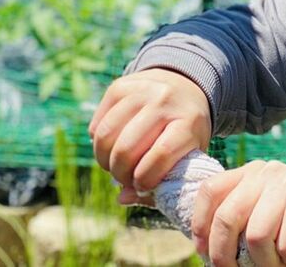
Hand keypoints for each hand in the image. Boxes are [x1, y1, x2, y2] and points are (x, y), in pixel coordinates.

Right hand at [89, 68, 211, 199]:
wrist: (183, 87)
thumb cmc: (185, 133)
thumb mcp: (187, 156)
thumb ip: (159, 183)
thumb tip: (122, 199)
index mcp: (188, 122)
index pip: (161, 155)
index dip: (145, 179)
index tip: (142, 187)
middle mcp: (164, 101)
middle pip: (127, 147)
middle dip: (120, 173)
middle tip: (125, 179)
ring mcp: (140, 91)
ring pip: (106, 135)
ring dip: (104, 160)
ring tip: (115, 166)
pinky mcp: (119, 86)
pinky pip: (97, 124)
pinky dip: (98, 143)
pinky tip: (112, 147)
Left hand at [191, 160, 285, 266]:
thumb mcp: (265, 217)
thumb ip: (240, 220)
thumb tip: (205, 249)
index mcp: (250, 173)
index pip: (210, 192)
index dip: (201, 226)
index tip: (204, 254)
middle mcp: (266, 172)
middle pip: (227, 217)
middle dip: (225, 255)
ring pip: (256, 237)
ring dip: (267, 264)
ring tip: (282, 264)